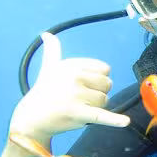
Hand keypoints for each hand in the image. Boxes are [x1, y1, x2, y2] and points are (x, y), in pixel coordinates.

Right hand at [9, 32, 129, 138]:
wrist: (31, 118)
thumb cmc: (44, 91)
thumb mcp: (49, 68)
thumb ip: (52, 50)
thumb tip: (47, 34)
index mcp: (71, 65)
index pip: (105, 69)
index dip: (97, 79)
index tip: (82, 84)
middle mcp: (73, 77)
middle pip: (107, 84)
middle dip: (97, 93)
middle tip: (79, 98)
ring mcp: (75, 95)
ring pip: (104, 100)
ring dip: (96, 107)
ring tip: (78, 108)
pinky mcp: (77, 113)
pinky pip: (101, 115)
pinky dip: (114, 120)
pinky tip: (125, 122)